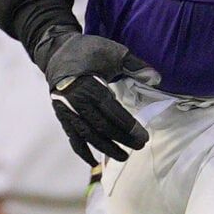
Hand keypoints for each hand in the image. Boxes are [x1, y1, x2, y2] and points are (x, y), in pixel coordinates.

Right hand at [35, 29, 157, 163]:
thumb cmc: (87, 51)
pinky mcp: (62, 117)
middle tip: (140, 146)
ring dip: (106, 148)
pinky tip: (93, 162)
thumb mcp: (112, 51)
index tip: (143, 136)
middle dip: (122, 139)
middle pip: (101, 126)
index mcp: (89, 85)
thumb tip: (157, 78)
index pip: (111, 111)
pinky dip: (82, 151)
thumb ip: (135, 65)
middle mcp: (76, 102)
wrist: (56, 52)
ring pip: (88, 135)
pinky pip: (72, 137)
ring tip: (123, 157)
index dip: (128, 126)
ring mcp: (67, 111)